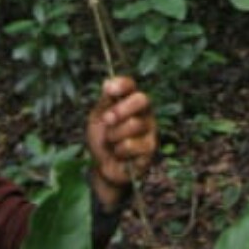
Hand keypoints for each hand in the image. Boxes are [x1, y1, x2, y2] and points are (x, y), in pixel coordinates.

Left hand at [86, 76, 155, 209]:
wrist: (102, 166)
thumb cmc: (101, 138)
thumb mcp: (97, 117)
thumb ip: (105, 101)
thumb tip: (108, 82)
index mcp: (128, 100)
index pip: (130, 84)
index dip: (121, 84)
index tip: (108, 90)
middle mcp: (143, 112)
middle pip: (142, 99)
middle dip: (120, 109)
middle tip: (107, 120)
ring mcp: (150, 129)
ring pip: (135, 123)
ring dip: (114, 135)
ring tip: (110, 141)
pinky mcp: (151, 148)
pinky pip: (132, 144)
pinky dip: (119, 150)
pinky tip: (119, 154)